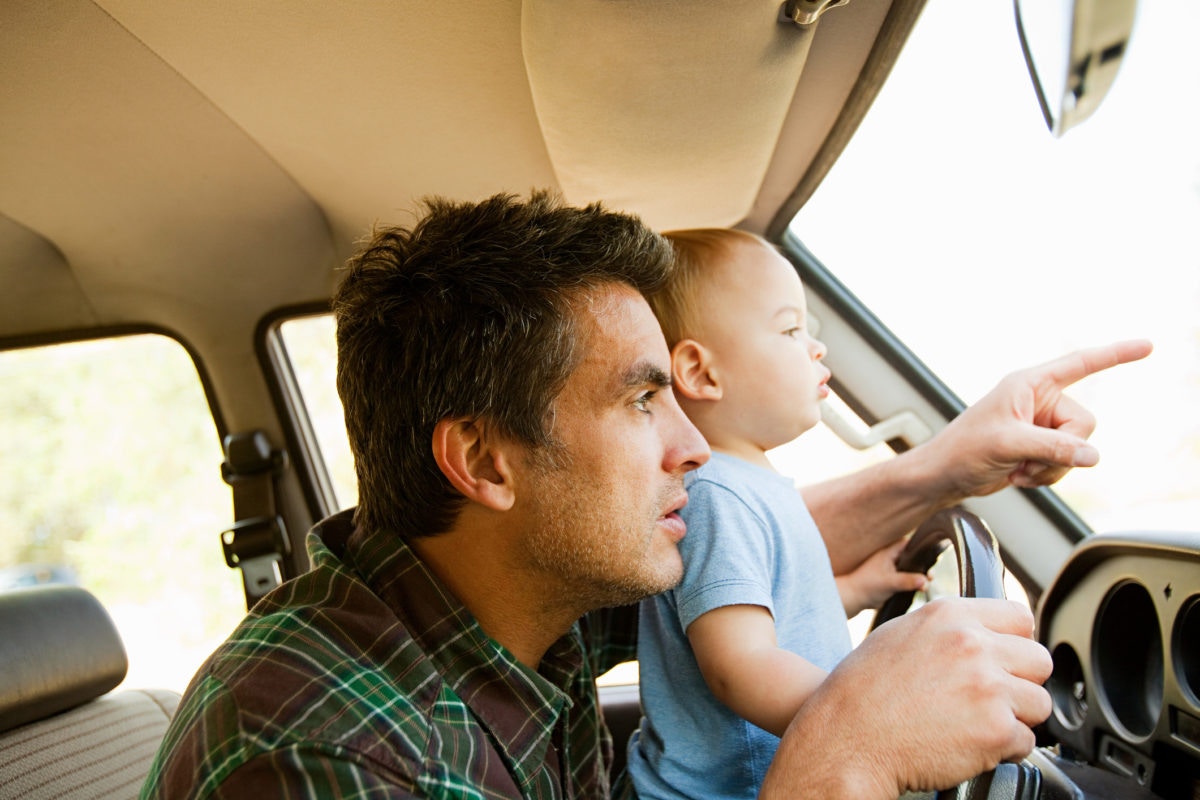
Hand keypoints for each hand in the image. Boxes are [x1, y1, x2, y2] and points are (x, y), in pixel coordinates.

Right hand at [760, 597, 1052, 798]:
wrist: (847, 738)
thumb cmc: (863, 691)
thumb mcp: (900, 634)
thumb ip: (948, 629)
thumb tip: (982, 635)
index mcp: (950, 616)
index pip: (1021, 618)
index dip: (1015, 644)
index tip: (1005, 661)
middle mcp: (973, 645)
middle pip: (1039, 660)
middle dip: (1020, 682)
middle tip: (989, 699)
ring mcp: (988, 687)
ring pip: (1038, 703)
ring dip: (1015, 717)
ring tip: (974, 723)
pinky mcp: (996, 729)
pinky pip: (1025, 741)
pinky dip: (1002, 749)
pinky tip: (967, 744)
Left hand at [835, 538, 928, 616]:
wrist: (855, 598)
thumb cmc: (868, 586)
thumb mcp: (890, 582)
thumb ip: (908, 581)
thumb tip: (926, 581)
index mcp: (889, 551)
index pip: (909, 543)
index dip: (921, 546)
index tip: (934, 553)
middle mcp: (891, 557)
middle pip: (913, 556)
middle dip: (923, 563)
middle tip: (931, 574)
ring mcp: (892, 568)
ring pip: (911, 567)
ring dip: (919, 573)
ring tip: (930, 580)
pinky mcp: (892, 579)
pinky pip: (907, 577)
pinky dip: (914, 580)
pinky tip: (922, 586)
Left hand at [922, 339, 1151, 500]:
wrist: (945, 476)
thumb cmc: (962, 449)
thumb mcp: (1007, 444)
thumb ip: (1052, 447)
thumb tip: (1093, 455)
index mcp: (1029, 384)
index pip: (1080, 365)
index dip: (1115, 355)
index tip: (1147, 346)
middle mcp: (1039, 401)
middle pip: (1085, 424)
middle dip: (1062, 449)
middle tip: (1025, 457)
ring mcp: (1042, 425)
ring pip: (1078, 449)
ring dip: (1051, 467)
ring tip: (1018, 467)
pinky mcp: (1041, 447)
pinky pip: (1066, 464)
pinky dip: (1046, 475)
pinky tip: (1018, 474)